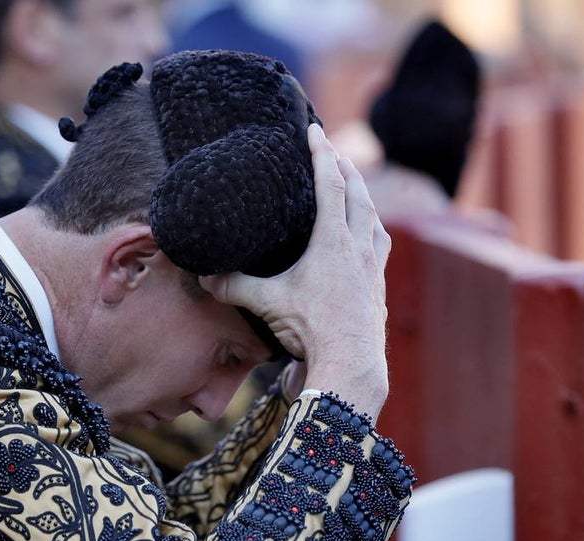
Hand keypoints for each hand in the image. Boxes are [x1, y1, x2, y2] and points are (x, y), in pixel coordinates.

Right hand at [200, 124, 390, 419]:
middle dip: (346, 168)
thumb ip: (235, 287)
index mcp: (334, 242)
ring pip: (375, 220)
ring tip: (355, 191)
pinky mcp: (378, 289)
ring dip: (365, 200)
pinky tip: (366, 241)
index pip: (331, 185)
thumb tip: (203, 277)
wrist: (351, 365)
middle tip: (334, 151)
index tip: (315, 131)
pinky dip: (372, 232)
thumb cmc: (311, 330)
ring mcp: (374, 269)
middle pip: (359, 195)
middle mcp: (360, 249)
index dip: (322, 154)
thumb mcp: (268, 305)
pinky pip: (380, 247)